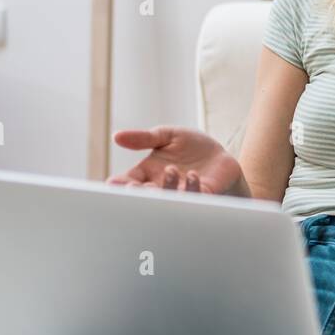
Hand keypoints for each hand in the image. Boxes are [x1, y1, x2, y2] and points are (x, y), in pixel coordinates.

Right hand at [106, 125, 243, 194]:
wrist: (220, 156)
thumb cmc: (191, 147)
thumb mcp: (166, 136)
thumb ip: (143, 138)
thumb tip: (116, 136)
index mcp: (148, 175)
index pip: (128, 183)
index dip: (120, 185)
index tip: (113, 183)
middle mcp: (162, 188)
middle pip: (146, 195)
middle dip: (139, 193)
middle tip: (134, 187)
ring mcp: (182, 194)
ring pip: (170, 198)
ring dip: (168, 186)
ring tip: (170, 170)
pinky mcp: (203, 196)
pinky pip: (194, 197)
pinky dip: (191, 187)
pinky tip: (192, 175)